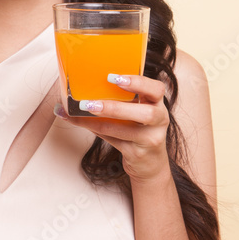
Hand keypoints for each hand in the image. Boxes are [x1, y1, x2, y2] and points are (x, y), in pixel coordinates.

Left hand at [55, 73, 171, 183]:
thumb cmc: (139, 128)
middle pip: (146, 114)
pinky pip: (112, 140)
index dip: (138, 82)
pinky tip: (79, 121)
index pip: (157, 90)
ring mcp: (149, 139)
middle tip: (92, 103)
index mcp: (157, 104)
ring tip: (83, 110)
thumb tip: (85, 82)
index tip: (114, 78)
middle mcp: (159, 121)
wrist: (150, 162)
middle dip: (116, 108)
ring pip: (126, 130)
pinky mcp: (136, 153)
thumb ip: (122, 97)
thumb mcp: (138, 110)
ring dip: (99, 121)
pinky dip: (94, 128)